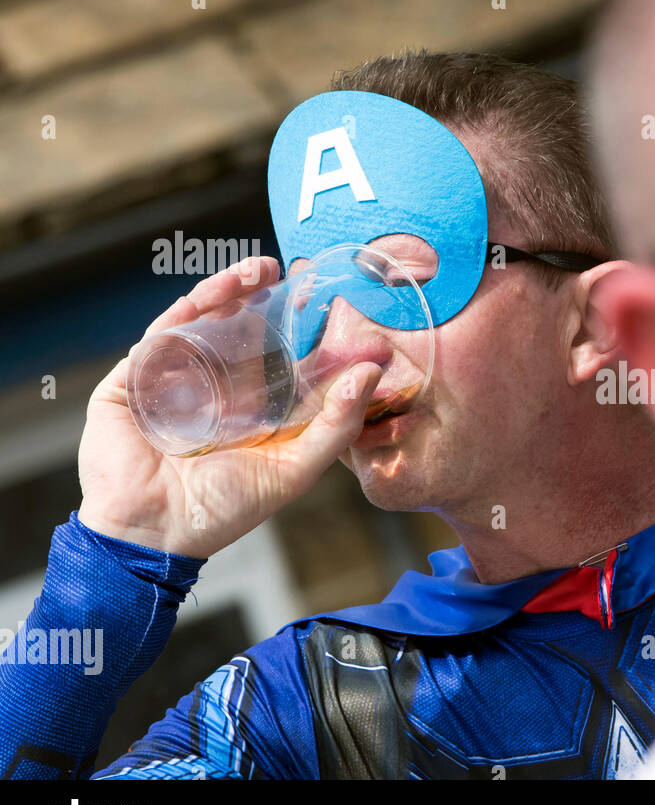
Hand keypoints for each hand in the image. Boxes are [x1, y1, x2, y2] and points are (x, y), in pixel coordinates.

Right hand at [77, 257, 381, 558]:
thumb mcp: (293, 469)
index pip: (276, 359)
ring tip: (260, 269)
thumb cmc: (224, 510)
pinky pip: (162, 334)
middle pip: (239, 332)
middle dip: (263, 298)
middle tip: (294, 271)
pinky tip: (220, 292)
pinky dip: (189, 309)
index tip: (330, 302)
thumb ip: (335, 425)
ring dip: (228, 291)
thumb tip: (372, 372)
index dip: (300, 330)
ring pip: (201, 323)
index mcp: (247, 411)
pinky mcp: (132, 380)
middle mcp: (210, 391)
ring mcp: (170, 382)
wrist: (153, 535)